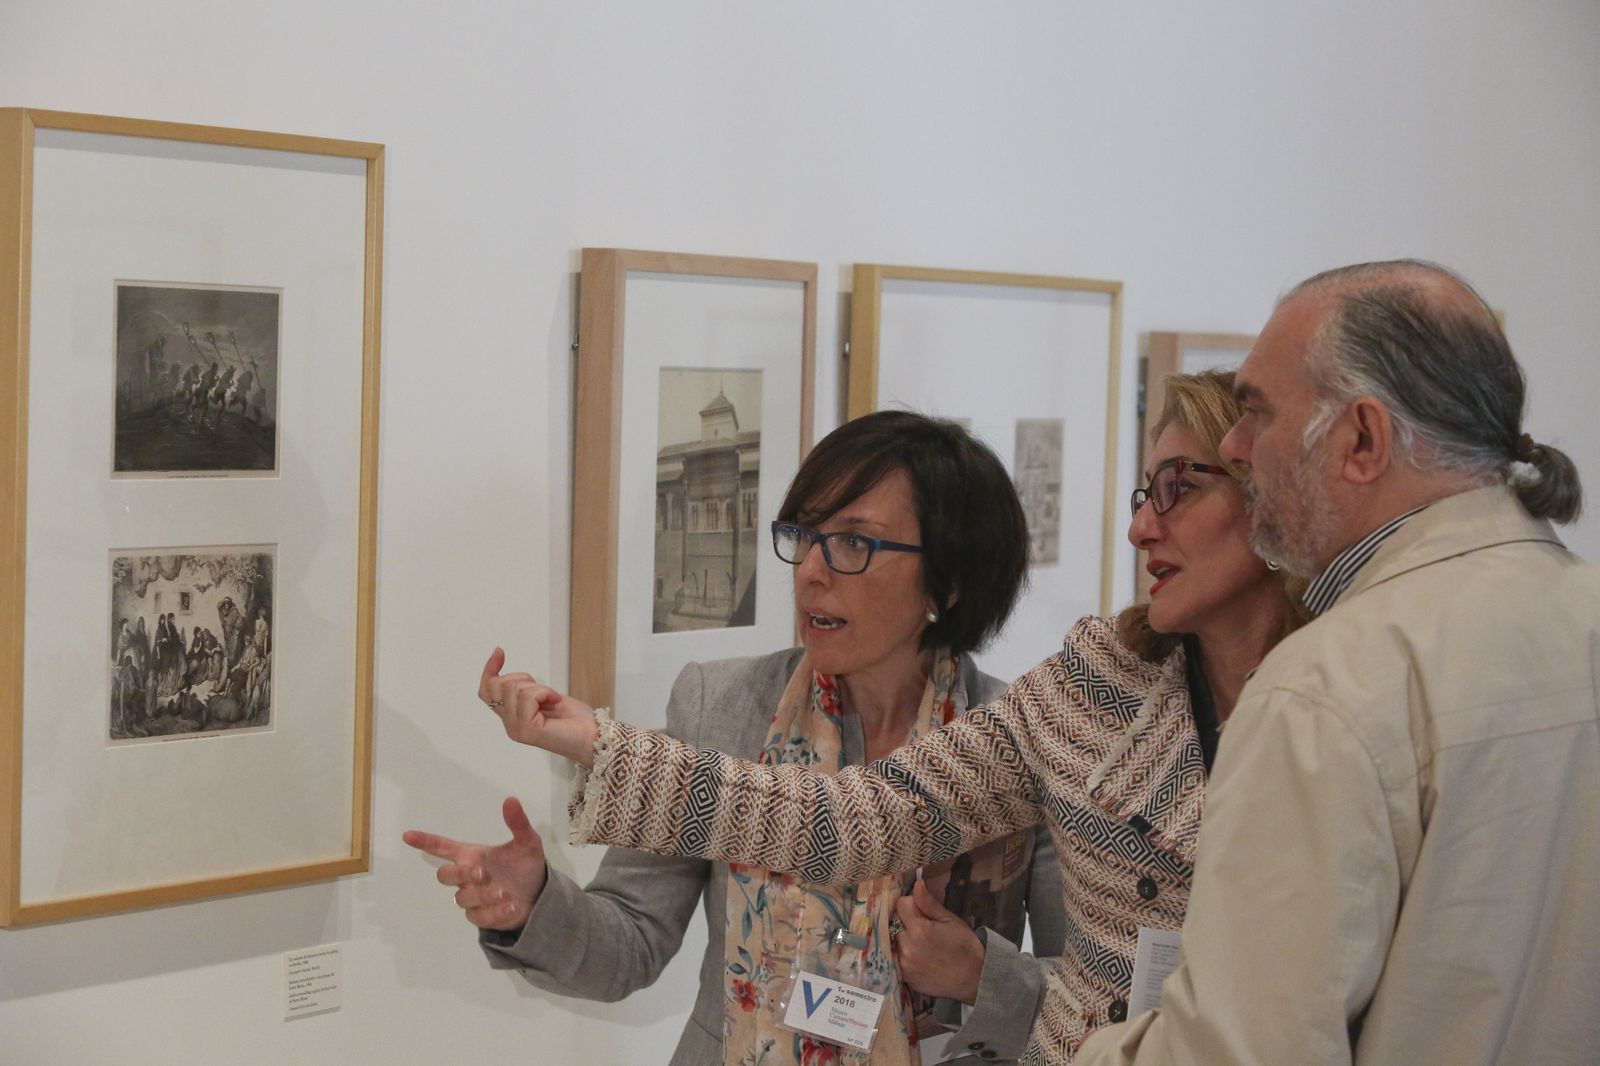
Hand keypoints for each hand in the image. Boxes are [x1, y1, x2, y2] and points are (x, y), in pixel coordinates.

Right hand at [402, 796, 548, 931]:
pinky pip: (478, 917)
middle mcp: (468, 876)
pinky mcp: (481, 916)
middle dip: (459, 874)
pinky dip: (494, 912)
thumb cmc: (525, 867)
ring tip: (503, 892)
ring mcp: (472, 897)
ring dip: (481, 895)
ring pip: (461, 899)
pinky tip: (510, 906)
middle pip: (445, 875)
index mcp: (472, 855)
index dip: (425, 841)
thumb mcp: (527, 843)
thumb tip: (510, 800)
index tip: (407, 835)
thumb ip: (518, 823)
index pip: (442, 847)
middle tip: (482, 873)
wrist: (538, 896)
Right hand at [479, 648, 599, 766]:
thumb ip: (526, 692)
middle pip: (498, 686)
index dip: (489, 670)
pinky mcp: (527, 729)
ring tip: (551, 700)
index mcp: (513, 718)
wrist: (594, 738)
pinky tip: (555, 702)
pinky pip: (528, 696)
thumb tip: (512, 676)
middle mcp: (510, 726)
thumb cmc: (576, 720)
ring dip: (538, 687)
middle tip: (544, 691)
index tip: (500, 652)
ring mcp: (517, 729)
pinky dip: (545, 692)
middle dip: (523, 678)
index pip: (486, 692)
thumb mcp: (546, 698)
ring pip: (513, 688)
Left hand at [894, 878, 985, 1004]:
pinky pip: (898, 959)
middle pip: (897, 924)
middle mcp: (908, 947)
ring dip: (906, 940)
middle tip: (927, 931)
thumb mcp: (950, 920)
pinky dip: (906, 956)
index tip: (923, 912)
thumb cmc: (965, 946)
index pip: (901, 905)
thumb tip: (916, 884)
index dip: (912, 905)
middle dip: (909, 923)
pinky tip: (922, 959)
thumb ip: (929, 903)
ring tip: (926, 946)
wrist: (974, 978)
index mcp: (919, 929)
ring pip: (897, 941)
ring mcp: (905, 964)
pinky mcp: (905, 977)